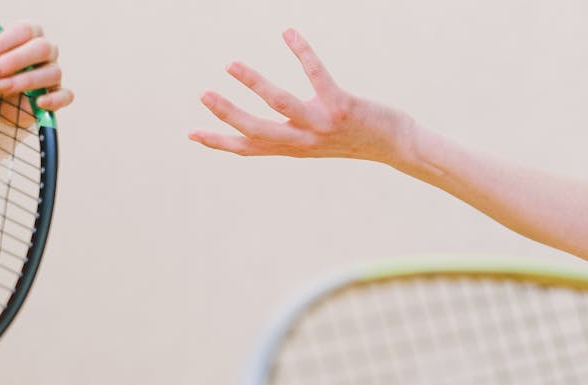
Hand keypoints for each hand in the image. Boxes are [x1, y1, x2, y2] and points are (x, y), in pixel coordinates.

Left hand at [0, 20, 74, 127]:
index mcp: (29, 35)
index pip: (24, 30)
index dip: (3, 42)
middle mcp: (46, 50)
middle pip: (41, 48)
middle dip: (13, 60)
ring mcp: (53, 72)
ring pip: (51, 72)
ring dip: (25, 80)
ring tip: (0, 87)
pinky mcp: (58, 94)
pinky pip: (65, 95)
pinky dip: (54, 99)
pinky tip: (39, 103)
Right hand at [190, 29, 414, 165]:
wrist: (396, 145)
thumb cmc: (355, 137)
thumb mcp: (316, 138)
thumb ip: (292, 131)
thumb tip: (270, 116)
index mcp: (293, 148)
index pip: (249, 148)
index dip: (219, 143)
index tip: (191, 134)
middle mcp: (303, 141)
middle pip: (256, 131)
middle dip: (228, 114)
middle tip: (203, 94)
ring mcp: (321, 126)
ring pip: (280, 104)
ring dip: (254, 83)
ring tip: (231, 65)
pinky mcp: (341, 108)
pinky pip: (317, 76)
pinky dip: (302, 53)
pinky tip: (288, 34)